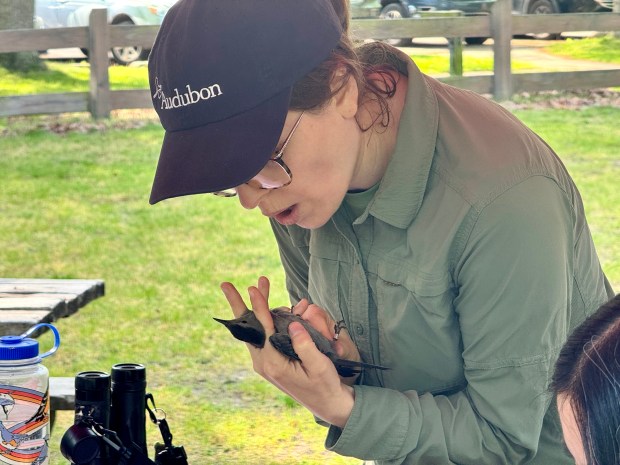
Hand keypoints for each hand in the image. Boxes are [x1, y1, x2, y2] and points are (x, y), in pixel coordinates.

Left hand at [220, 277, 354, 427]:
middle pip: (248, 327)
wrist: (326, 403)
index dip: (258, 307)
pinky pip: (262, 334)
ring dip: (257, 306)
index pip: (263, 329)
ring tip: (261, 284)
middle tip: (225, 284)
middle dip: (240, 304)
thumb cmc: (325, 385)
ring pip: (254, 329)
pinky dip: (265, 317)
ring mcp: (264, 361)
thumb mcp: (320, 366)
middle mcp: (264, 363)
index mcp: (274, 364)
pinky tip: (272, 305)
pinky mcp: (269, 359)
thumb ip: (306, 346)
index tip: (253, 289)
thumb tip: (293, 324)